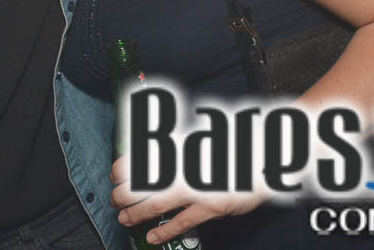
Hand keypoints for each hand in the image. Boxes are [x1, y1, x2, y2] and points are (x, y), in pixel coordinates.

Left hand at [110, 156, 265, 243]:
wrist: (260, 158)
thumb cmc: (226, 147)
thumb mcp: (195, 138)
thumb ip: (172, 146)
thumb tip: (147, 154)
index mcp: (176, 146)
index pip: (138, 157)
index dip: (121, 168)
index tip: (113, 175)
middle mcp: (182, 167)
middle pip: (141, 183)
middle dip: (122, 194)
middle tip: (114, 200)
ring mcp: (195, 188)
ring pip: (155, 204)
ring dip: (135, 213)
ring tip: (124, 218)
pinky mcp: (210, 207)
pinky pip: (181, 222)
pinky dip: (164, 232)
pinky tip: (151, 236)